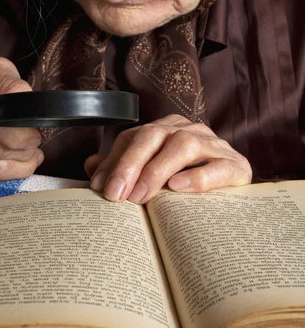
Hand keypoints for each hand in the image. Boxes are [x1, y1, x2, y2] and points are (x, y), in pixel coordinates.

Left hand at [85, 114, 251, 202]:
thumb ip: (122, 168)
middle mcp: (189, 131)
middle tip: (116, 194)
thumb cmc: (188, 183)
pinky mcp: (237, 166)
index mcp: (167, 129)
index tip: (100, 187)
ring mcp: (214, 146)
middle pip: (154, 136)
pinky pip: (217, 167)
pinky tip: (179, 188)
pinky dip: (197, 177)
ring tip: (141, 195)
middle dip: (130, 164)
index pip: (134, 137)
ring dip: (158, 170)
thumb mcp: (152, 176)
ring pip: (183, 145)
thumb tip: (89, 166)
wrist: (237, 197)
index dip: (115, 160)